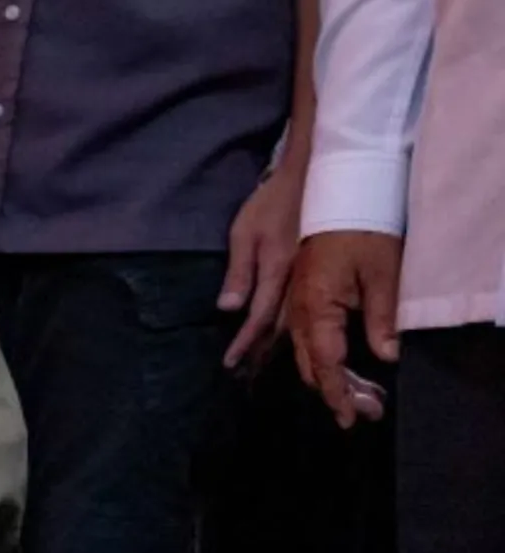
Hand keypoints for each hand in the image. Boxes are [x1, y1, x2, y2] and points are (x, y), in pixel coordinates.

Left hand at [221, 165, 306, 370]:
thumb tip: (228, 308)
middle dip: (264, 352)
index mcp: (277, 271)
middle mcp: (299, 281)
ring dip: (284, 344)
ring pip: (301, 320)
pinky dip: (304, 326)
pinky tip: (301, 339)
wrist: (317, 174)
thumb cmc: (274, 201)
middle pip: (281, 326)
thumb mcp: (246, 231)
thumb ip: (239, 271)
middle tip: (249, 378)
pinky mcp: (324, 271)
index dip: (245, 342)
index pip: (258, 317)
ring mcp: (315, 277)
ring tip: (269, 367)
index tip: (231, 364)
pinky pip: (313, 306)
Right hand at [285, 230, 402, 426]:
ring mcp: (296, 304)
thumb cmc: (362, 227)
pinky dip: (322, 360)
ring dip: (329, 379)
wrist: (336, 191)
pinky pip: (305, 340)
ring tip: (359, 397)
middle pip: (310, 365)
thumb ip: (381, 317)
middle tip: (366, 413)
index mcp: (314, 306)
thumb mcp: (382, 271)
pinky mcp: (301, 298)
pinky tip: (339, 369)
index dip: (338, 392)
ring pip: (305, 355)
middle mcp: (297, 311)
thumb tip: (387, 356)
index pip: (325, 362)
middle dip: (336, 393)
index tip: (352, 417)